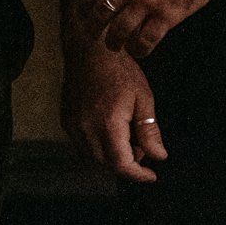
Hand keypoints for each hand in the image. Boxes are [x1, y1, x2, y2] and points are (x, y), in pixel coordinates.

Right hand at [62, 7, 167, 181]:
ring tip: (127, 139)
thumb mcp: (143, 98)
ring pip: (92, 159)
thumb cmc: (120, 70)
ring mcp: (72, 126)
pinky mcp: (66, 120)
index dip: (138, 175)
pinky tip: (109, 132)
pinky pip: (81, 146)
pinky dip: (97, 149)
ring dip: (111, 159)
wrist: (90, 49)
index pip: (121, 165)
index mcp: (108, 125)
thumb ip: (149, 131)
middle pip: (106, 165)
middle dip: (127, 164)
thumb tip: (159, 156)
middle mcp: (86, 130)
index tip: (151, 175)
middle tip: (142, 148)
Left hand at [80, 0, 218, 57]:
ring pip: (121, 31)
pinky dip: (140, 49)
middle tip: (95, 34)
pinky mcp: (167, 16)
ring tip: (116, 45)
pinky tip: (139, 50)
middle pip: (101, 15)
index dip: (83, 7)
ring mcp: (147, 3)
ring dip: (115, 42)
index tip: (84, 14)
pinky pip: (147, 40)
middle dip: (94, 28)